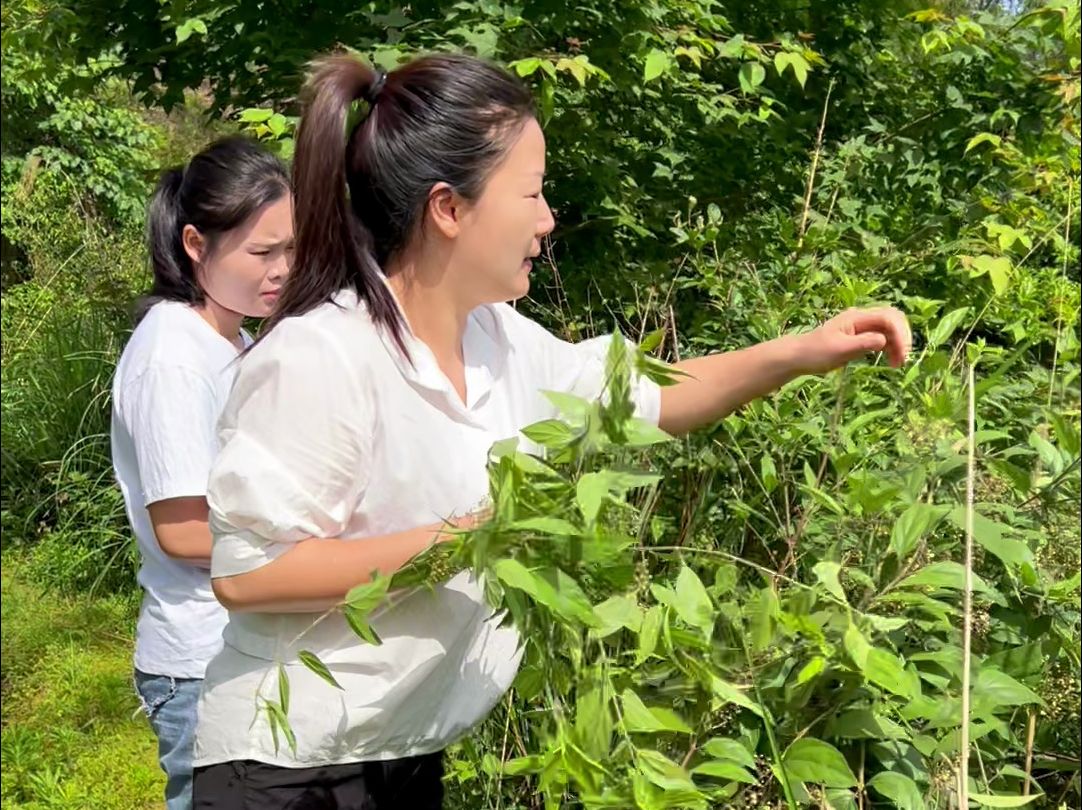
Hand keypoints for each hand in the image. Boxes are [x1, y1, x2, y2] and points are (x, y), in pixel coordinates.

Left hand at [795, 307, 911, 374]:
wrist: (799, 357)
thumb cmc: (815, 353)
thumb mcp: (839, 350)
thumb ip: (862, 344)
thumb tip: (883, 340)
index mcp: (855, 317)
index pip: (887, 317)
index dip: (899, 333)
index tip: (901, 353)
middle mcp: (861, 318)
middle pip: (893, 319)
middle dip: (902, 337)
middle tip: (903, 359)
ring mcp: (861, 326)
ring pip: (889, 329)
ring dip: (898, 344)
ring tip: (897, 365)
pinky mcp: (861, 337)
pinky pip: (882, 337)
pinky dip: (890, 347)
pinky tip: (891, 361)